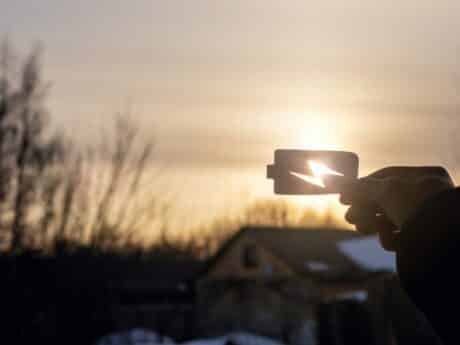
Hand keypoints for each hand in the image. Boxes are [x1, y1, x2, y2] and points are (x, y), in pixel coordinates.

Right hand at [335, 167, 453, 250]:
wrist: (445, 242)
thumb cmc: (420, 207)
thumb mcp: (385, 191)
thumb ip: (358, 187)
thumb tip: (329, 180)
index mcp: (425, 177)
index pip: (386, 177)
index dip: (362, 186)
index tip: (344, 197)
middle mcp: (428, 196)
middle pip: (385, 200)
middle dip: (364, 209)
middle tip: (349, 217)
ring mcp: (427, 219)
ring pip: (389, 219)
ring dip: (372, 223)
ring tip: (361, 228)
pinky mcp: (424, 242)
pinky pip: (399, 237)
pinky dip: (388, 238)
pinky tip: (388, 238)